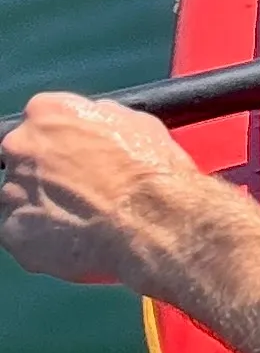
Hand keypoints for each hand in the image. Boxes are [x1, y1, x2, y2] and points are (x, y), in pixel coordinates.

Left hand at [0, 92, 207, 287]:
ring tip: (81, 219)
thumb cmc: (150, 173)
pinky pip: (19, 232)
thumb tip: (95, 122)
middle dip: (45, 172)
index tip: (77, 155)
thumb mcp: (137, 123)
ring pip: (19, 196)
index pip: (40, 121)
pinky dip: (39, 237)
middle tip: (79, 190)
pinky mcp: (12, 232)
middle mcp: (21, 146)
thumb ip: (102, 118)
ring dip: (43, 205)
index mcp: (48, 112)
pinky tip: (71, 239)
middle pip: (23, 157)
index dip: (61, 141)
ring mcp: (13, 190)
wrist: (153, 223)